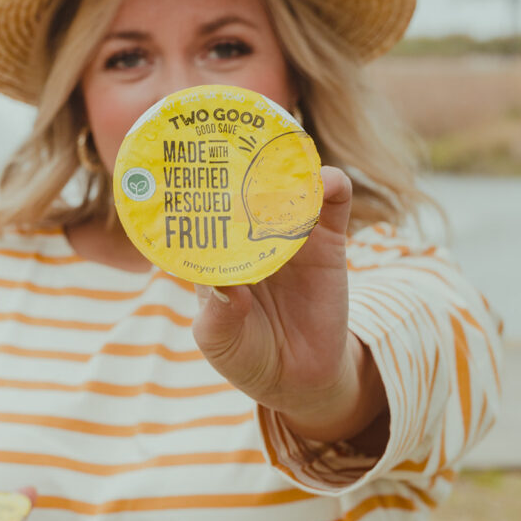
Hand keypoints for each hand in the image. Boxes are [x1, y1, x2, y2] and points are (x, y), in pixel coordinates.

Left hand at [192, 167, 386, 442]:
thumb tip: (230, 288)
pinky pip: (331, 205)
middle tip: (237, 143)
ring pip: (287, 191)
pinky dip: (332, 186)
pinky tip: (327, 181)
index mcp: (214, 253)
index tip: (188, 166)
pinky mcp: (327, 242)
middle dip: (239, 167)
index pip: (201, 215)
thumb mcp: (221, 341)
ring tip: (282, 160)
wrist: (300, 377)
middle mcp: (249, 236)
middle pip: (244, 192)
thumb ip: (219, 316)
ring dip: (286, 171)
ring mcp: (288, 235)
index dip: (195, 191)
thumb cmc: (247, 354)